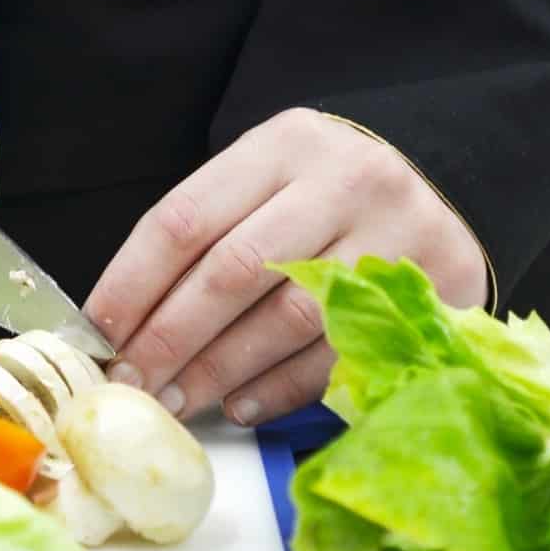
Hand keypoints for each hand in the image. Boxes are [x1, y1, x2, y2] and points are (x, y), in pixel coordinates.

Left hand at [84, 108, 489, 424]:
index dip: (132, 284)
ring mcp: (393, 236)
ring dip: (221, 370)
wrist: (451, 181)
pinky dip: (278, 387)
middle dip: (170, 338)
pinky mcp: (430, 291)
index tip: (98, 334)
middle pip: (234, 271)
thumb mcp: (269, 182)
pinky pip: (337, 355)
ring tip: (178, 400)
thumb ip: (206, 236)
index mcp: (284, 145)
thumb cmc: (328, 195)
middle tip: (132, 381)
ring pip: (286, 318)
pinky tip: (240, 405)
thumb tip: (123, 323)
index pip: (186, 219)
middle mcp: (343, 180)